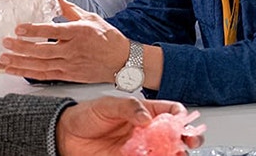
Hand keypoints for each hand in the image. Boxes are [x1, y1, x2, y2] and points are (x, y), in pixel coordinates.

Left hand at [0, 0, 130, 83]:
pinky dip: (28, 73)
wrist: (123, 62)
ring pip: (40, 65)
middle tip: (4, 42)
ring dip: (20, 63)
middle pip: (42, 50)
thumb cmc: (108, 38)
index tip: (19, 28)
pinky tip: (14, 70)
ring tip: (3, 59)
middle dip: (21, 47)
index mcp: (78, 32)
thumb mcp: (91, 18)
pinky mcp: (68, 75)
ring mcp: (70, 64)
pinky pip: (44, 75)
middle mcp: (72, 50)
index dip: (34, 30)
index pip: (52, 31)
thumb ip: (70, 9)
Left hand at [56, 97, 203, 154]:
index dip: (181, 115)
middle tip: (188, 141)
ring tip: (176, 153)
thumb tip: (146, 116)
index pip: (170, 111)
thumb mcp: (106, 104)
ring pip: (167, 152)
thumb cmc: (86, 115)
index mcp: (144, 111)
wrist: (67, 136)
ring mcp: (141, 148)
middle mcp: (146, 130)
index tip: (183, 121)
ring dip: (176, 153)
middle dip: (187, 137)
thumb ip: (128, 107)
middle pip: (175, 134)